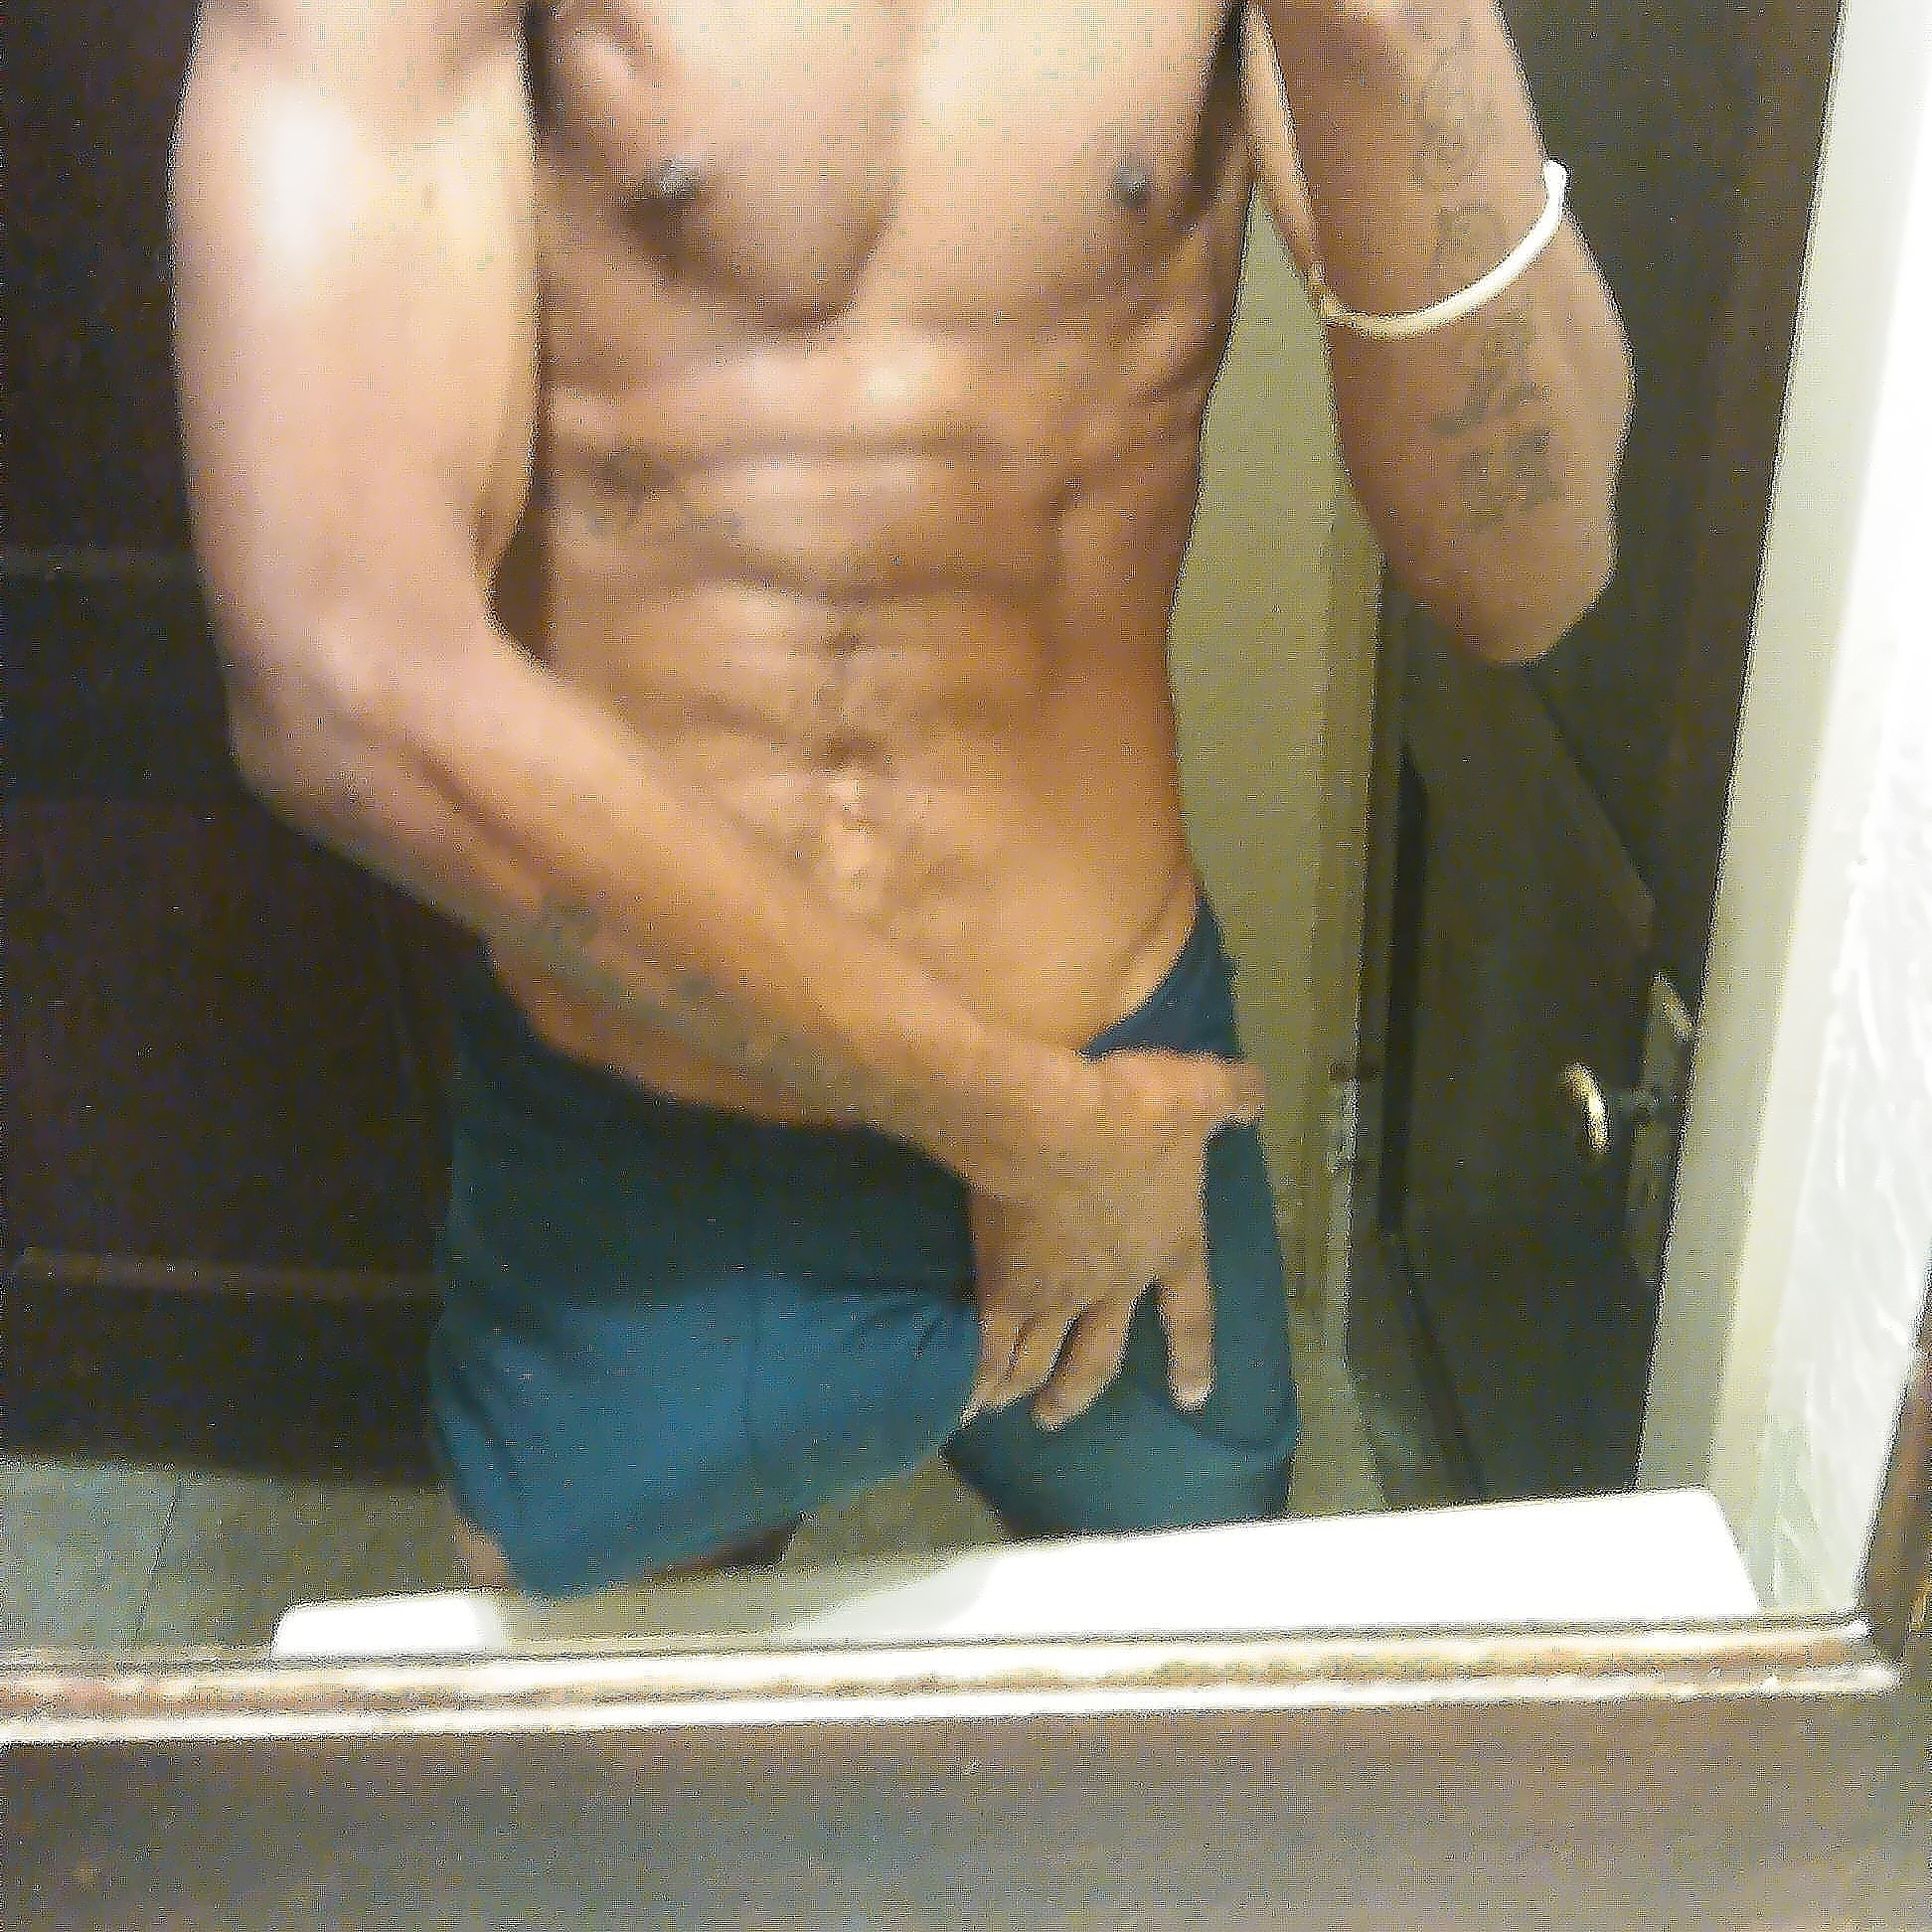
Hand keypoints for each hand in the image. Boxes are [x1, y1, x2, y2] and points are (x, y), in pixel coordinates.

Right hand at [963, 1048, 1264, 1429]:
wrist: (1048, 1126)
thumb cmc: (1127, 1112)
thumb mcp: (1197, 1092)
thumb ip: (1231, 1095)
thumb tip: (1256, 1094)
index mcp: (1170, 1247)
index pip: (1191, 1312)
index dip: (1194, 1355)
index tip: (1194, 1399)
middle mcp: (1114, 1286)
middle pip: (1099, 1356)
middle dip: (1081, 1389)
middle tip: (1062, 1416)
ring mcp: (1056, 1295)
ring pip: (1041, 1358)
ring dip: (1034, 1388)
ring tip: (1022, 1412)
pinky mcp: (1002, 1288)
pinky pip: (988, 1346)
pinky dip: (978, 1379)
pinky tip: (966, 1405)